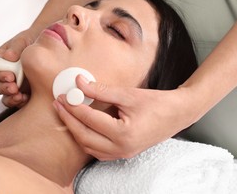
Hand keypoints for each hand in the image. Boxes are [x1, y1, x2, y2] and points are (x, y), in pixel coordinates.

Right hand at [0, 29, 35, 106]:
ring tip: (19, 96)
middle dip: (4, 87)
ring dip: (10, 97)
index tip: (9, 76)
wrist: (50, 47)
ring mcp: (13, 83)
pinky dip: (19, 102)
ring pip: (5, 94)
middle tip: (14, 88)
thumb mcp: (24, 40)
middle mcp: (4, 73)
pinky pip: (17, 100)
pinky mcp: (23, 91)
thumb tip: (8, 56)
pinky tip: (26, 100)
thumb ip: (16, 47)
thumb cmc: (32, 40)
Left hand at [54, 75, 197, 160]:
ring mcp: (122, 154)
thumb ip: (102, 90)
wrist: (178, 114)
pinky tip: (83, 126)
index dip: (73, 106)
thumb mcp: (129, 94)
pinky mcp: (124, 153)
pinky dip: (87, 139)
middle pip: (84, 136)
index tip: (63, 95)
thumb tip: (80, 83)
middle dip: (69, 120)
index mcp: (123, 134)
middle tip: (59, 104)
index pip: (89, 119)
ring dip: (76, 130)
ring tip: (67, 113)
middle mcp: (121, 148)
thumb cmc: (157, 103)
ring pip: (89, 147)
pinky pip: (98, 150)